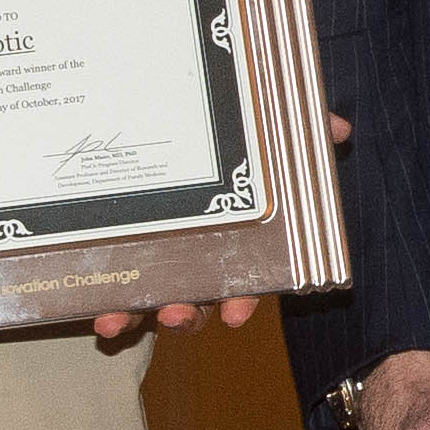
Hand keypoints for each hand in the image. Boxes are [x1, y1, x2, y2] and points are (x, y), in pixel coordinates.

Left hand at [91, 114, 345, 336]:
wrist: (170, 108)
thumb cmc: (235, 141)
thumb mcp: (269, 131)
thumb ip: (302, 130)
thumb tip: (338, 127)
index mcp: (234, 243)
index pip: (245, 282)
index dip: (242, 300)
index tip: (235, 313)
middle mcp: (195, 260)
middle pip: (195, 302)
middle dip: (185, 317)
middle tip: (175, 314)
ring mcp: (155, 261)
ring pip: (148, 304)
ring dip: (134, 320)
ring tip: (117, 321)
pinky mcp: (118, 254)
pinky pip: (111, 286)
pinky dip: (103, 302)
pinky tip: (91, 307)